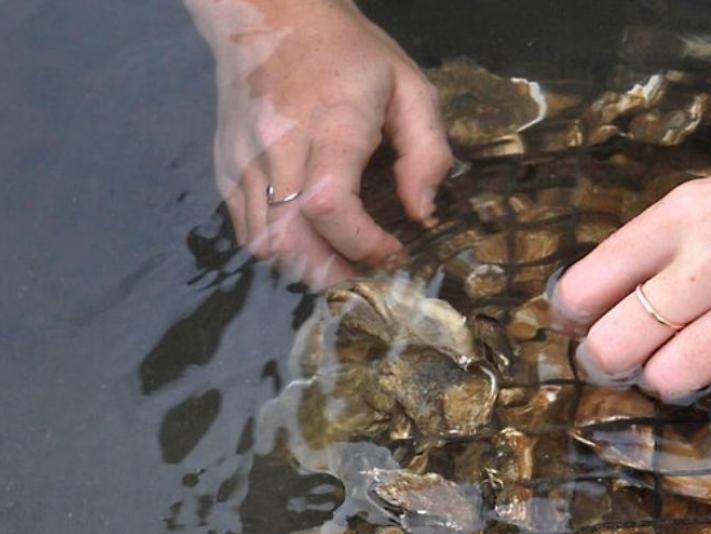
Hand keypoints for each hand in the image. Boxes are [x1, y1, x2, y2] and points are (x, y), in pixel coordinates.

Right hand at [194, 0, 451, 286]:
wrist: (269, 15)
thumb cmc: (349, 52)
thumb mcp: (409, 87)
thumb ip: (427, 152)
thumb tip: (422, 212)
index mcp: (330, 126)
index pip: (331, 207)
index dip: (363, 245)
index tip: (393, 251)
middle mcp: (277, 147)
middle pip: (292, 240)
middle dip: (336, 273)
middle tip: (369, 273)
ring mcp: (243, 159)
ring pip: (264, 244)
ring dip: (307, 269)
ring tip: (342, 264)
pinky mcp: (225, 166)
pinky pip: (247, 230)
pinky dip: (280, 251)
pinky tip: (310, 245)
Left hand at [553, 103, 710, 416]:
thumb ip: (678, 241)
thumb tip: (621, 302)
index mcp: (686, 213)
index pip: (581, 291)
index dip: (581, 326)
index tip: (604, 329)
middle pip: (612, 349)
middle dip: (620, 370)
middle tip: (653, 363)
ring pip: (670, 382)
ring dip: (684, 386)